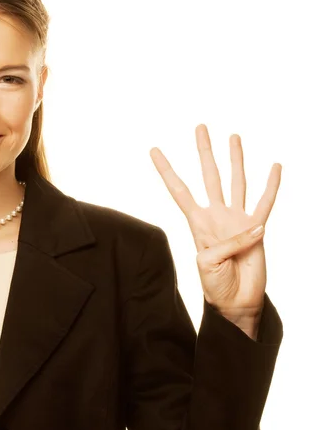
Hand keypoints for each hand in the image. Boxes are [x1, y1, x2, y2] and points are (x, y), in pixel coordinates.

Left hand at [149, 124, 281, 317]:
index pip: (179, 190)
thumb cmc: (216, 286)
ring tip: (233, 137)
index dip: (166, 170)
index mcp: (198, 223)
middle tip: (200, 128)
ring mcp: (237, 220)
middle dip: (203, 152)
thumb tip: (254, 229)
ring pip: (236, 181)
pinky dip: (271, 186)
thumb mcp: (207, 264)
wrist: (236, 301)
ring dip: (235, 159)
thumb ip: (226, 244)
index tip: (154, 150)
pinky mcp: (257, 229)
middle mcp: (216, 215)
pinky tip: (274, 167)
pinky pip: (265, 203)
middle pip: (209, 176)